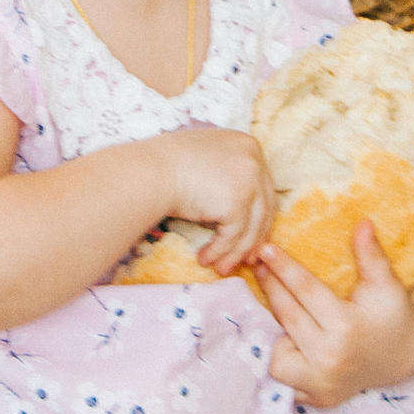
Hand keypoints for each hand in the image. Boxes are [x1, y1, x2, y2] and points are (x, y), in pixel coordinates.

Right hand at [155, 129, 276, 271]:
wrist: (150, 171)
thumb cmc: (165, 164)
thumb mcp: (206, 157)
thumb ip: (225, 171)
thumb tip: (231, 201)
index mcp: (247, 145)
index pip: (261, 185)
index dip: (257, 213)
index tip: (251, 232)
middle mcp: (254, 161)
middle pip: (263, 207)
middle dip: (254, 237)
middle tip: (245, 258)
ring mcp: (249, 181)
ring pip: (251, 227)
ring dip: (235, 252)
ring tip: (221, 268)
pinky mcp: (237, 204)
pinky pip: (233, 236)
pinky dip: (220, 251)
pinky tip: (205, 259)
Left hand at [257, 214, 413, 409]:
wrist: (404, 355)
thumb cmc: (394, 314)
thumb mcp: (386, 284)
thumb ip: (372, 255)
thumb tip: (362, 222)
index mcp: (346, 328)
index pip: (306, 291)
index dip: (284, 267)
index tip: (266, 248)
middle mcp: (330, 358)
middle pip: (287, 316)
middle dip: (271, 287)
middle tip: (259, 264)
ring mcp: (322, 383)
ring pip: (277, 353)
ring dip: (273, 328)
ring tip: (277, 306)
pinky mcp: (317, 397)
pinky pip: (284, 378)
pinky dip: (282, 359)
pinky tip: (285, 338)